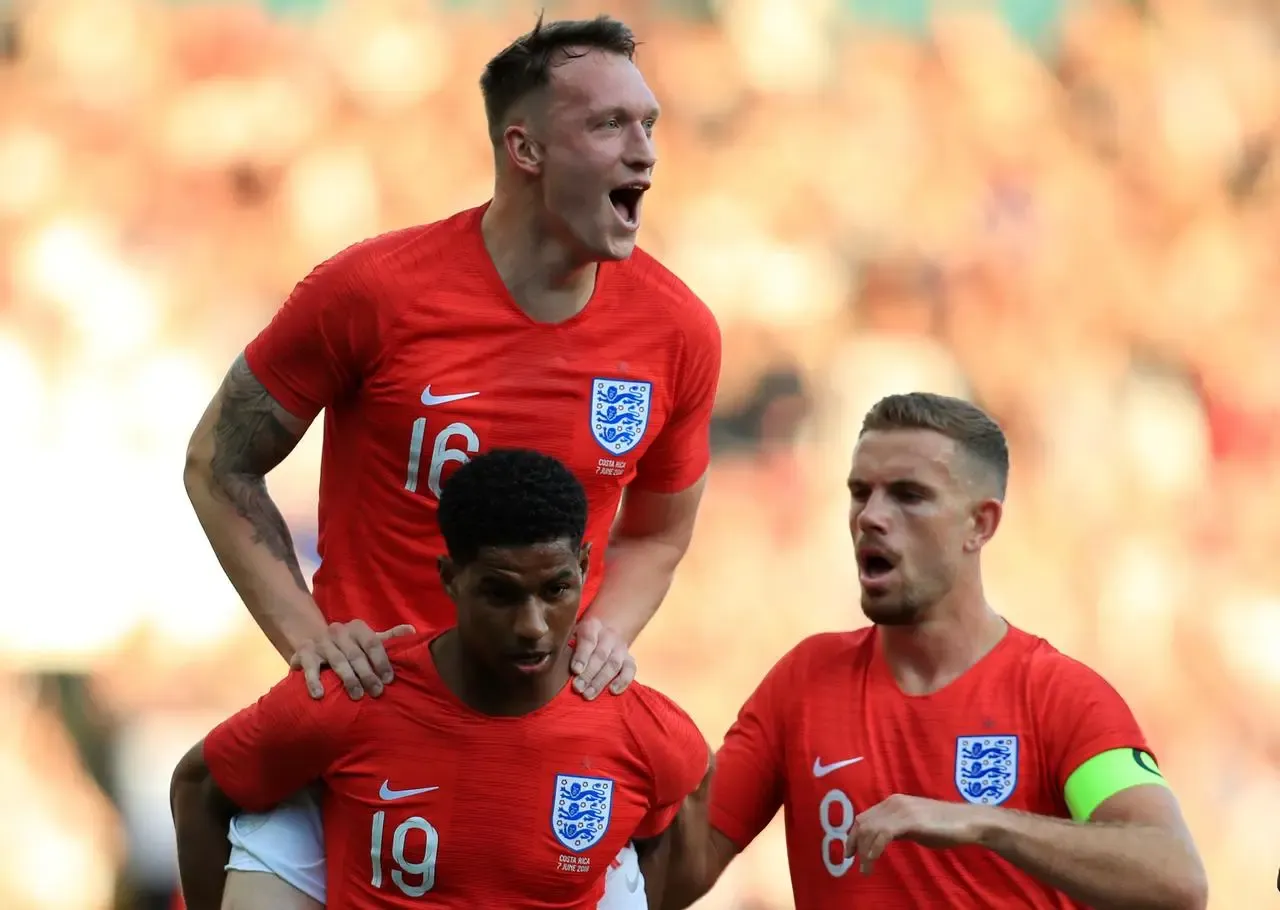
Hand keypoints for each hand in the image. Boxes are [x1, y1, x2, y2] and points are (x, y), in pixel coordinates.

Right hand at [289, 620, 415, 699]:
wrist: (312, 639)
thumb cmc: (348, 645)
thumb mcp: (367, 639)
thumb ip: (389, 638)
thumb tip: (413, 630)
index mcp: (357, 627)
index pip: (373, 642)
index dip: (381, 661)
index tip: (389, 679)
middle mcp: (338, 631)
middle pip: (356, 654)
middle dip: (367, 674)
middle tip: (377, 692)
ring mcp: (320, 642)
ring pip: (337, 661)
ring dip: (348, 679)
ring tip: (357, 696)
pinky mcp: (303, 653)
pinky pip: (310, 668)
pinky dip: (314, 681)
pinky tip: (319, 695)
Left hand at [570, 617, 635, 699]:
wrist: (608, 626)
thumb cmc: (582, 635)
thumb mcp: (573, 631)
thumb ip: (566, 644)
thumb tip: (550, 660)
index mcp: (592, 626)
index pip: (588, 640)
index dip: (582, 656)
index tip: (575, 670)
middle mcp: (608, 636)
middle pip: (601, 655)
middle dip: (589, 674)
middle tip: (578, 688)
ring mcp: (620, 648)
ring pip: (614, 664)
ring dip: (601, 681)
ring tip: (588, 695)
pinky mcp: (629, 659)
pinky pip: (630, 670)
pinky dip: (624, 681)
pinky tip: (613, 691)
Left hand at [844, 795, 986, 873]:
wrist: (968, 822)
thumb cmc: (944, 826)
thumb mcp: (914, 826)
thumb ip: (897, 829)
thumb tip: (881, 839)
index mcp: (893, 802)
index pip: (865, 816)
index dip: (854, 835)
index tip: (850, 852)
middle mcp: (893, 802)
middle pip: (863, 822)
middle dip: (854, 843)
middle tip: (852, 861)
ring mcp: (901, 810)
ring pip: (870, 828)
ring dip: (864, 851)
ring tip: (865, 869)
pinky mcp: (910, 820)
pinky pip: (883, 834)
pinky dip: (874, 849)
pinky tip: (872, 861)